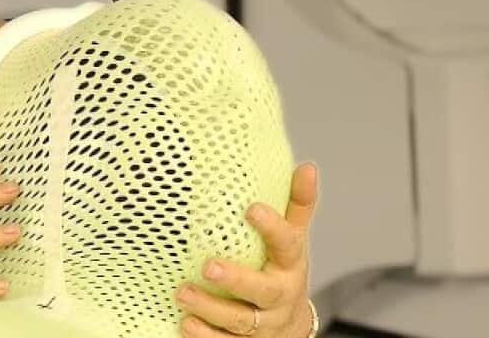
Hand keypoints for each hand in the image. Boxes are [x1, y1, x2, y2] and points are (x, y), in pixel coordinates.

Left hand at [175, 163, 319, 336]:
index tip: (250, 208)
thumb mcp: (293, 239)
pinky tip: (186, 323)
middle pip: (262, 290)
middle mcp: (278, 296)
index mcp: (290, 265)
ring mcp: (263, 323)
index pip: (287, 244)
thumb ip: (297, 205)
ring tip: (182, 293)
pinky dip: (206, 336)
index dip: (272, 226)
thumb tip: (306, 167)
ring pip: (239, 320)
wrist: (290, 326)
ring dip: (210, 308)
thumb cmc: (283, 272)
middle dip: (236, 279)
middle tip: (209, 266)